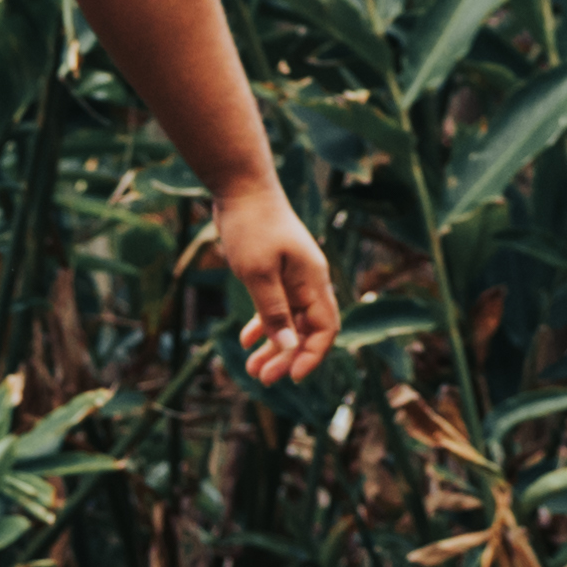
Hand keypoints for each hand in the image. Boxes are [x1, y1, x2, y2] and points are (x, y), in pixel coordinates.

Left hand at [210, 177, 341, 382]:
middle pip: (307, 330)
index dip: (312, 356)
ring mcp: (292, 277)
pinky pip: (274, 307)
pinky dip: (263, 325)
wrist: (241, 187)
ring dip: (273, 347)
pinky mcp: (275, 272)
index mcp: (313, 281)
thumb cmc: (252, 226)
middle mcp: (308, 281)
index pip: (325, 329)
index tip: (290, 377)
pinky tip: (245, 342)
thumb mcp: (258, 273)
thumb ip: (274, 312)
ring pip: (289, 322)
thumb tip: (288, 349)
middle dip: (287, 357)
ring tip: (252, 369)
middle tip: (262, 379)